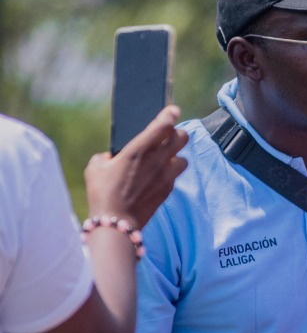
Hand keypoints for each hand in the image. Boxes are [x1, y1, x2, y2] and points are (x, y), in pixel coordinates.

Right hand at [84, 106, 187, 227]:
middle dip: (176, 134)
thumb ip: (107, 156)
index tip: (173, 110)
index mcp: (137, 150)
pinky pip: (176, 174)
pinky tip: (158, 174)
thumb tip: (115, 156)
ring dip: (176, 155)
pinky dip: (170, 171)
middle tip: (167, 136)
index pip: (163, 125)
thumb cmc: (102, 193)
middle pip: (181, 137)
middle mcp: (156, 161)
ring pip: (183, 157)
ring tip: (164, 158)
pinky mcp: (168, 189)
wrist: (116, 223)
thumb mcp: (95, 168)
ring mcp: (165, 176)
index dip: (170, 114)